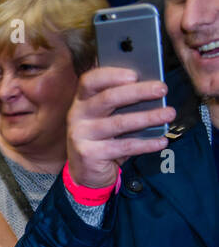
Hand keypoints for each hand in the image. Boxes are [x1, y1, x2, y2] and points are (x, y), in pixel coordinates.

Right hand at [66, 67, 173, 188]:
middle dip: (138, 92)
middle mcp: (77, 116)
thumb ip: (120, 102)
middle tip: (162, 89)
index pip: (90, 80)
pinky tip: (161, 140)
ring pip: (119, 123)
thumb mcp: (106, 117)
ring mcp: (80, 136)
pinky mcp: (89, 154)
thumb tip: (151, 87)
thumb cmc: (102, 138)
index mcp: (82, 101)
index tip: (135, 74)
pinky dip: (146, 144)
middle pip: (108, 98)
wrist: (85, 172)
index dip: (112, 75)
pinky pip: (124, 146)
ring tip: (169, 114)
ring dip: (148, 117)